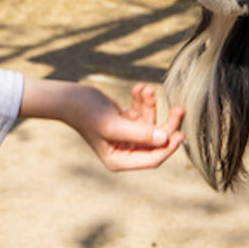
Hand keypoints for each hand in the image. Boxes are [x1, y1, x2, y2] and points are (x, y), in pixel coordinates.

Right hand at [21, 79, 184, 171]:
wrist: (67, 97)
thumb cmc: (86, 112)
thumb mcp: (113, 124)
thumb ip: (140, 133)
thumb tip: (165, 139)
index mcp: (119, 160)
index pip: (152, 159)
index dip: (168, 147)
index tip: (180, 133)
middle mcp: (123, 151)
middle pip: (155, 141)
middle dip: (166, 123)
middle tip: (179, 108)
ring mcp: (124, 136)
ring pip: (150, 124)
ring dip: (150, 105)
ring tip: (146, 88)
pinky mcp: (123, 122)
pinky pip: (140, 113)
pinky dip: (142, 101)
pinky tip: (139, 88)